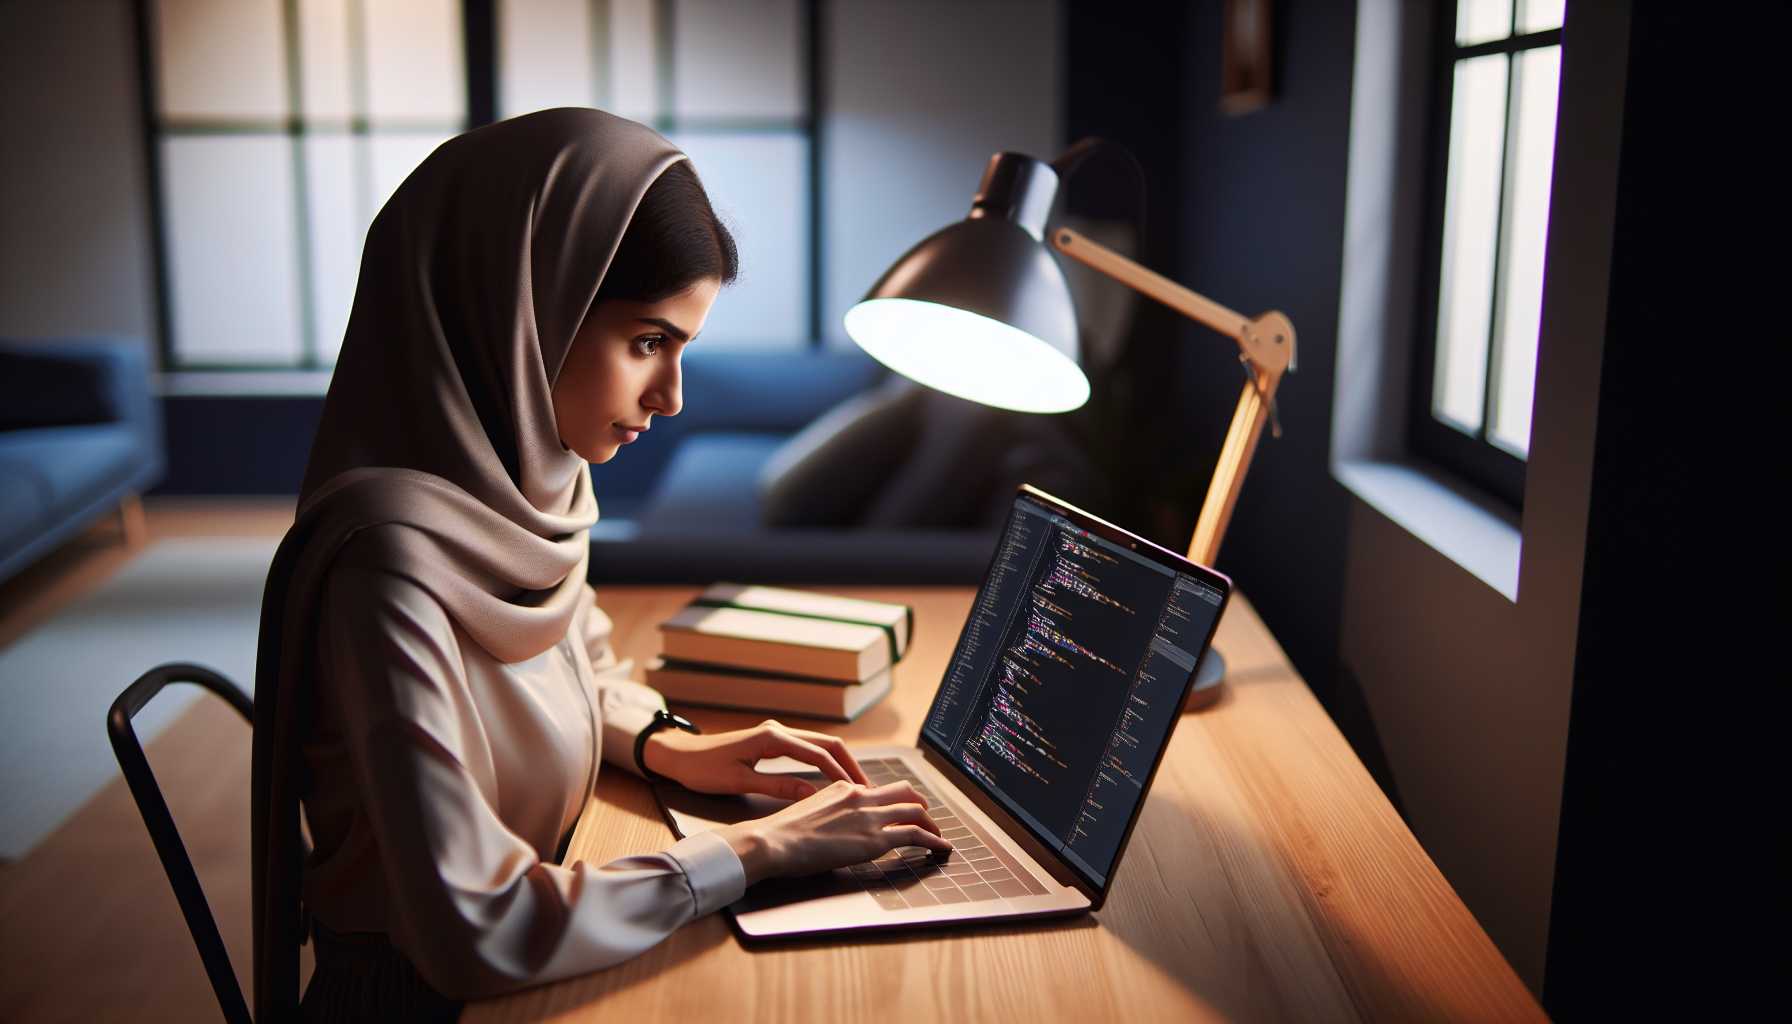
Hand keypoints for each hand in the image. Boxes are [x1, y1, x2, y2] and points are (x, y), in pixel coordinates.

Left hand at [641, 718, 871, 798]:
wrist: (679, 756)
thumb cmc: (703, 771)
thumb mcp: (739, 782)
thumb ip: (777, 788)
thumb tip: (813, 795)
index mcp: (772, 738)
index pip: (818, 754)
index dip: (841, 774)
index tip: (858, 793)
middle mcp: (778, 730)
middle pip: (827, 742)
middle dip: (849, 765)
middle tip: (868, 789)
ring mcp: (776, 733)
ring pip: (820, 744)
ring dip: (839, 762)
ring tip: (856, 786)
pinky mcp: (772, 740)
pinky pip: (808, 748)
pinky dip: (825, 761)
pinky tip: (832, 778)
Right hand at [714, 779, 952, 884]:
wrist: (773, 841)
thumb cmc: (781, 834)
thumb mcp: (807, 811)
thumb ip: (827, 812)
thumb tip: (834, 824)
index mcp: (843, 789)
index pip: (878, 790)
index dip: (894, 801)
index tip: (900, 811)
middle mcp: (861, 796)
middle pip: (904, 792)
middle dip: (920, 805)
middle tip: (927, 818)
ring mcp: (870, 817)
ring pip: (915, 811)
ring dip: (931, 824)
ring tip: (938, 837)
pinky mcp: (875, 839)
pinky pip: (915, 834)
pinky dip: (933, 840)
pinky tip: (940, 848)